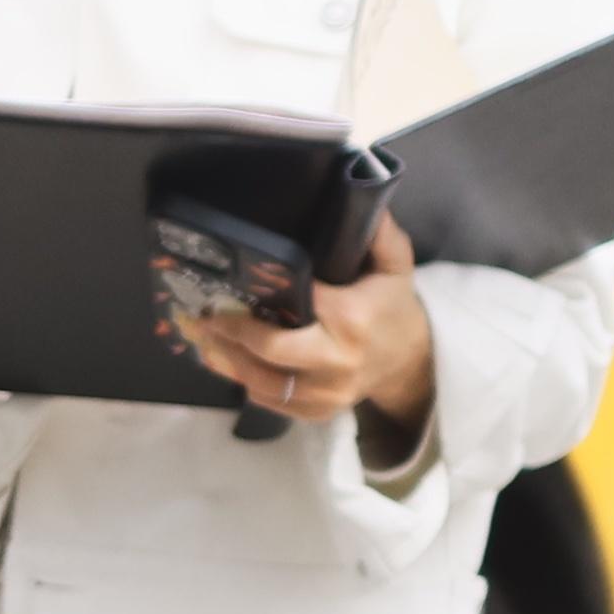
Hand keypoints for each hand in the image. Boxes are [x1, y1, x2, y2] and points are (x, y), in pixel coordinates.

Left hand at [188, 211, 433, 436]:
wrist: (411, 364)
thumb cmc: (394, 309)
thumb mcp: (396, 268)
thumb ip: (380, 236)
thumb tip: (363, 200)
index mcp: (352, 319)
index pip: (298, 301)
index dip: (261, 291)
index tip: (231, 282)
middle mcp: (337, 360)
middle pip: (270, 350)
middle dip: (231, 333)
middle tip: (203, 315)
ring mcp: (326, 393)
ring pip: (261, 381)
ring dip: (225, 359)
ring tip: (202, 338)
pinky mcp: (315, 413)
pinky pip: (268, 401)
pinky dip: (242, 381)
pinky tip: (224, 361)